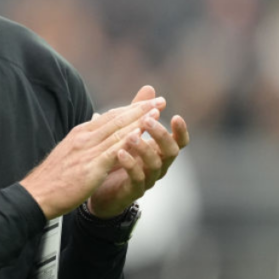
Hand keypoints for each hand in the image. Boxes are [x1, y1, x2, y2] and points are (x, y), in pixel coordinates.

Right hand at [20, 97, 164, 219]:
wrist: (37, 193)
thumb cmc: (53, 176)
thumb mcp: (69, 152)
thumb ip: (84, 141)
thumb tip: (95, 130)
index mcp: (80, 134)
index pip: (109, 116)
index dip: (130, 108)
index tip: (147, 102)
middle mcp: (84, 138)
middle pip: (116, 120)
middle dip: (140, 109)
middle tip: (160, 100)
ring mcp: (87, 151)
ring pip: (117, 132)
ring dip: (139, 121)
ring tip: (156, 113)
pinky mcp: (91, 167)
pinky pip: (113, 152)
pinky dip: (128, 142)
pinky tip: (141, 136)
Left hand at [86, 85, 190, 217]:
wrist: (98, 188)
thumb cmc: (117, 157)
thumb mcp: (127, 131)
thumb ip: (138, 112)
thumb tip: (150, 88)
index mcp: (159, 151)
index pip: (177, 141)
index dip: (180, 130)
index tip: (175, 115)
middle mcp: (158, 165)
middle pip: (170, 152)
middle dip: (161, 135)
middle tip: (148, 120)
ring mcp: (147, 179)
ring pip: (155, 165)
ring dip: (144, 148)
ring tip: (131, 135)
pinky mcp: (133, 190)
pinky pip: (137, 178)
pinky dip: (130, 165)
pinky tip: (119, 152)